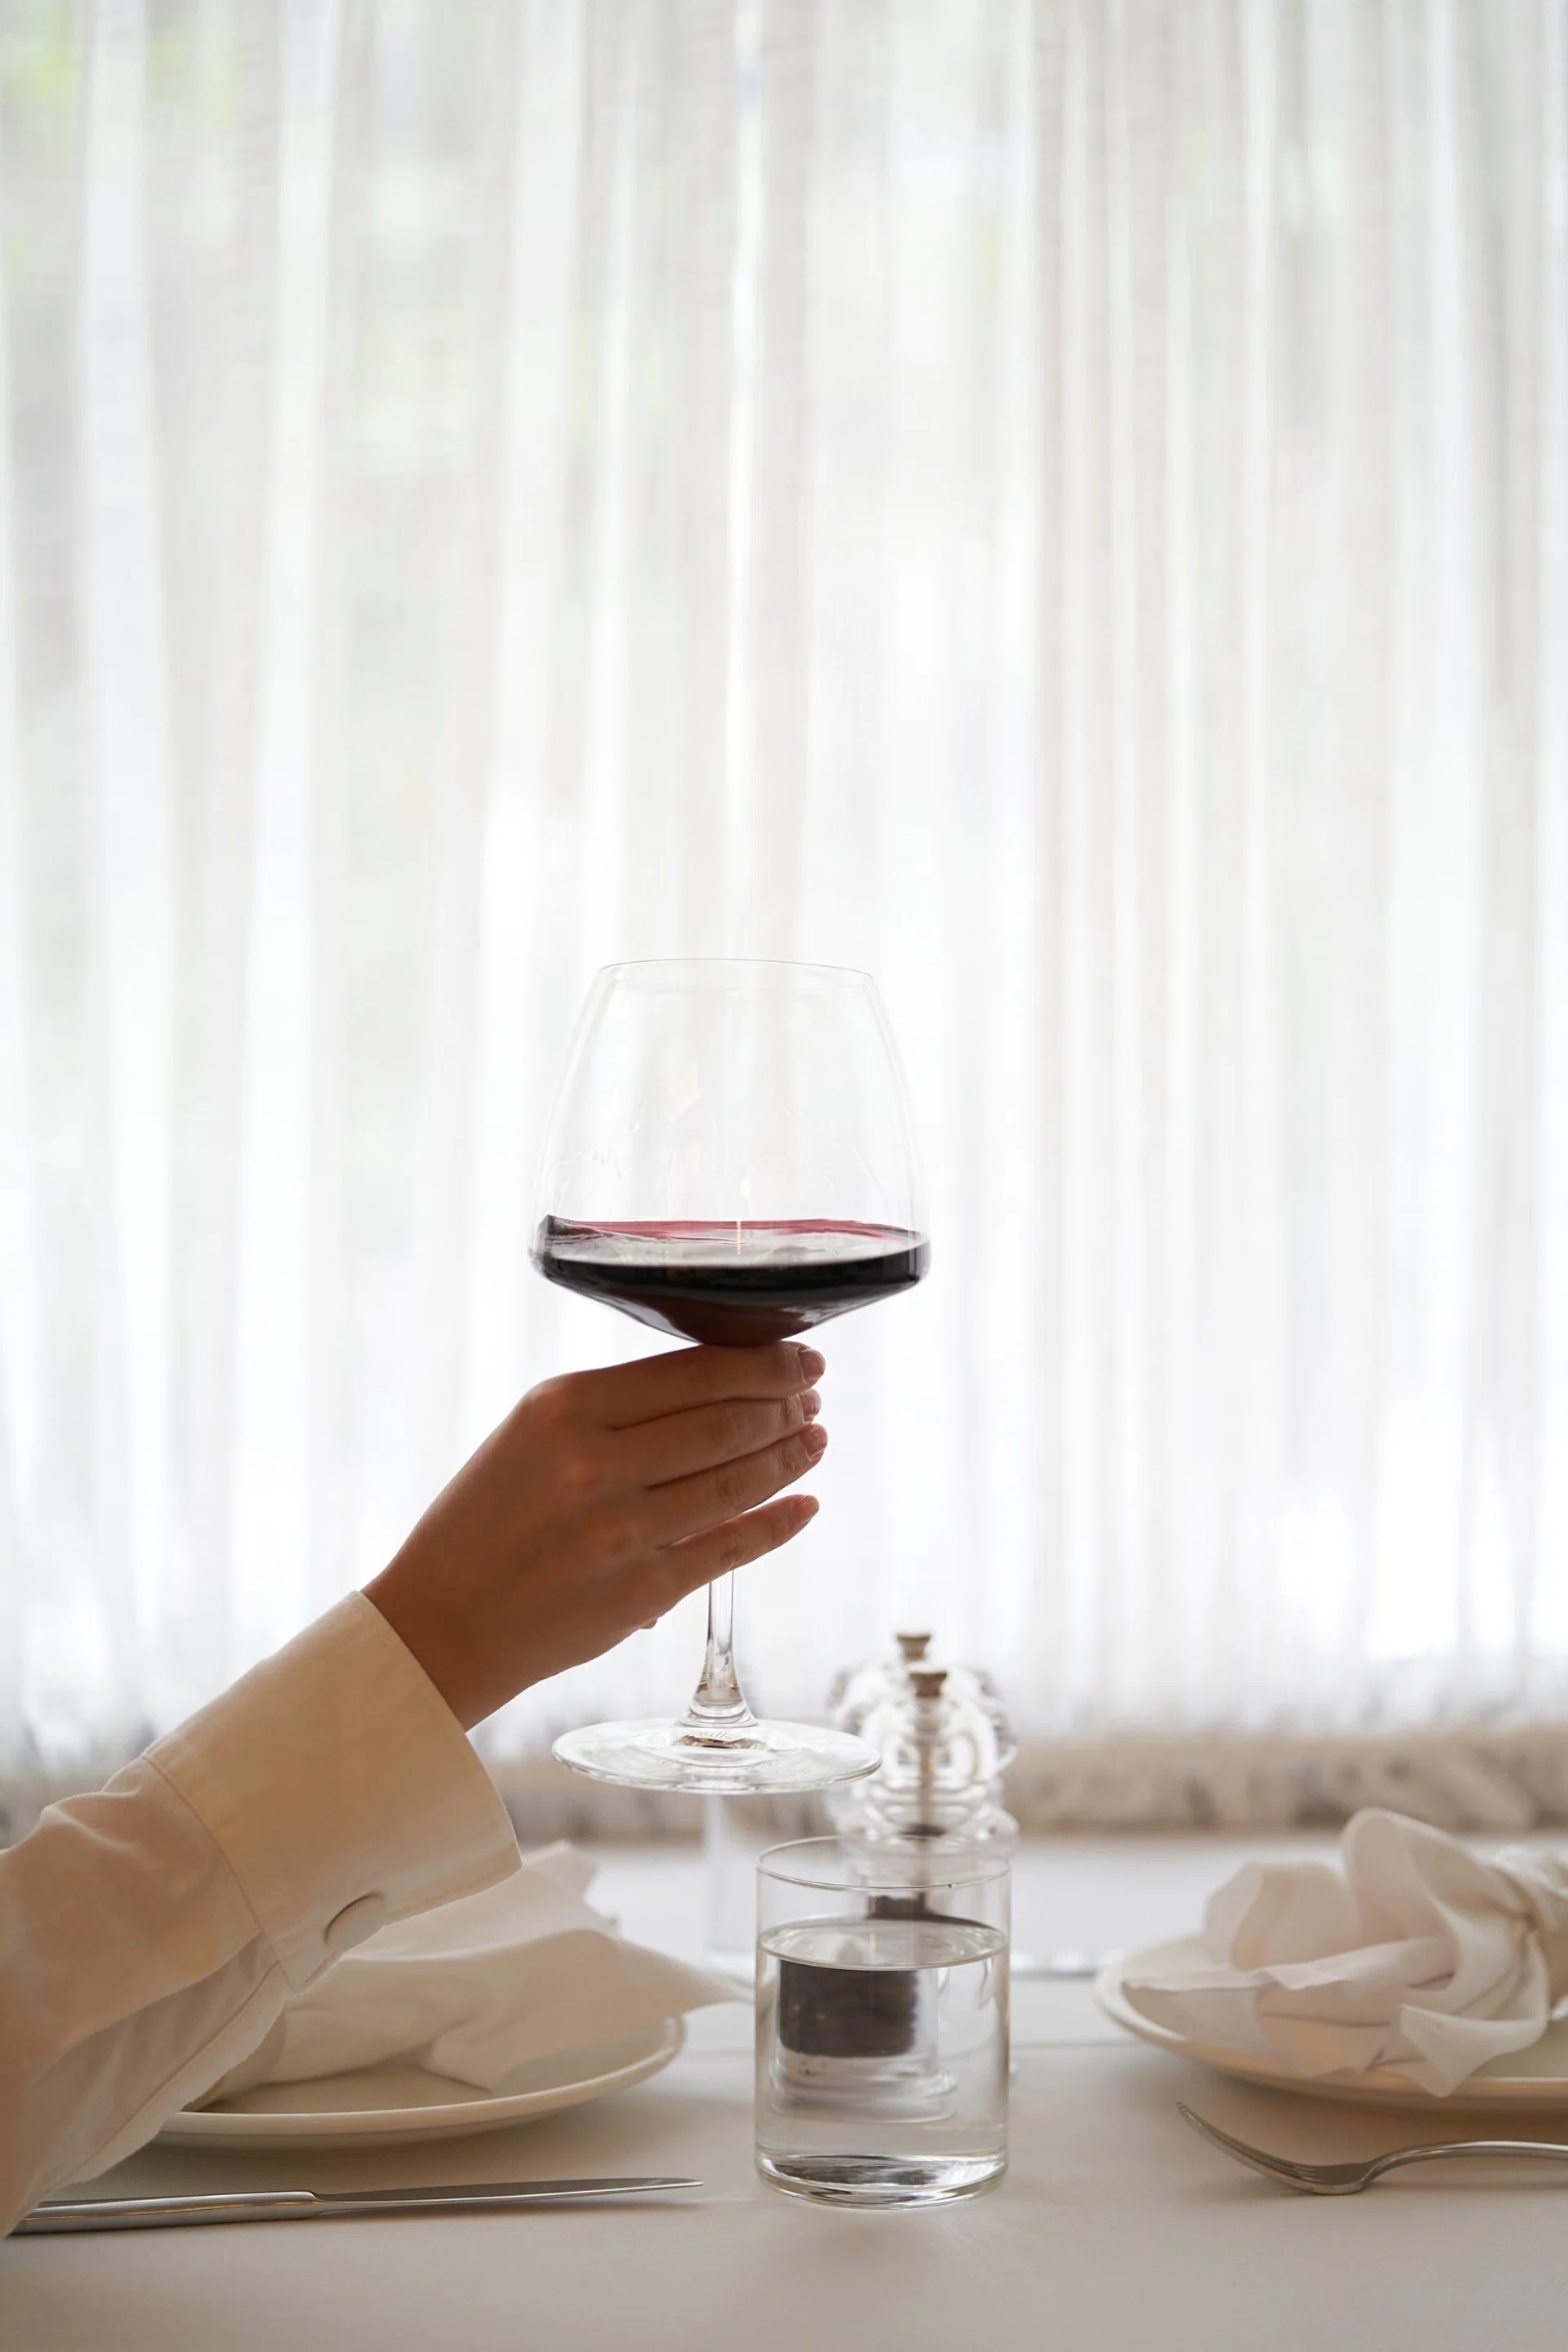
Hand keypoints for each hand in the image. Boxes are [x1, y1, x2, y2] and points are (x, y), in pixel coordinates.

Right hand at [363, 1343, 826, 1729]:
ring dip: (789, 1457)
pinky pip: (730, 1548)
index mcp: (564, 1407)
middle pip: (726, 1422)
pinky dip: (778, 1523)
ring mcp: (622, 1531)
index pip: (695, 1370)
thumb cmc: (486, 1517)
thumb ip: (615, 1409)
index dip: (764, 1363)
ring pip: (736, 1482)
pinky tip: (805, 1505)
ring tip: (815, 1439)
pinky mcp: (641, 1591)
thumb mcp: (530, 1435)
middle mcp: (595, 1463)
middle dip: (785, 1405)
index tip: (800, 1357)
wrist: (441, 1619)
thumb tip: (722, 1387)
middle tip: (812, 1396)